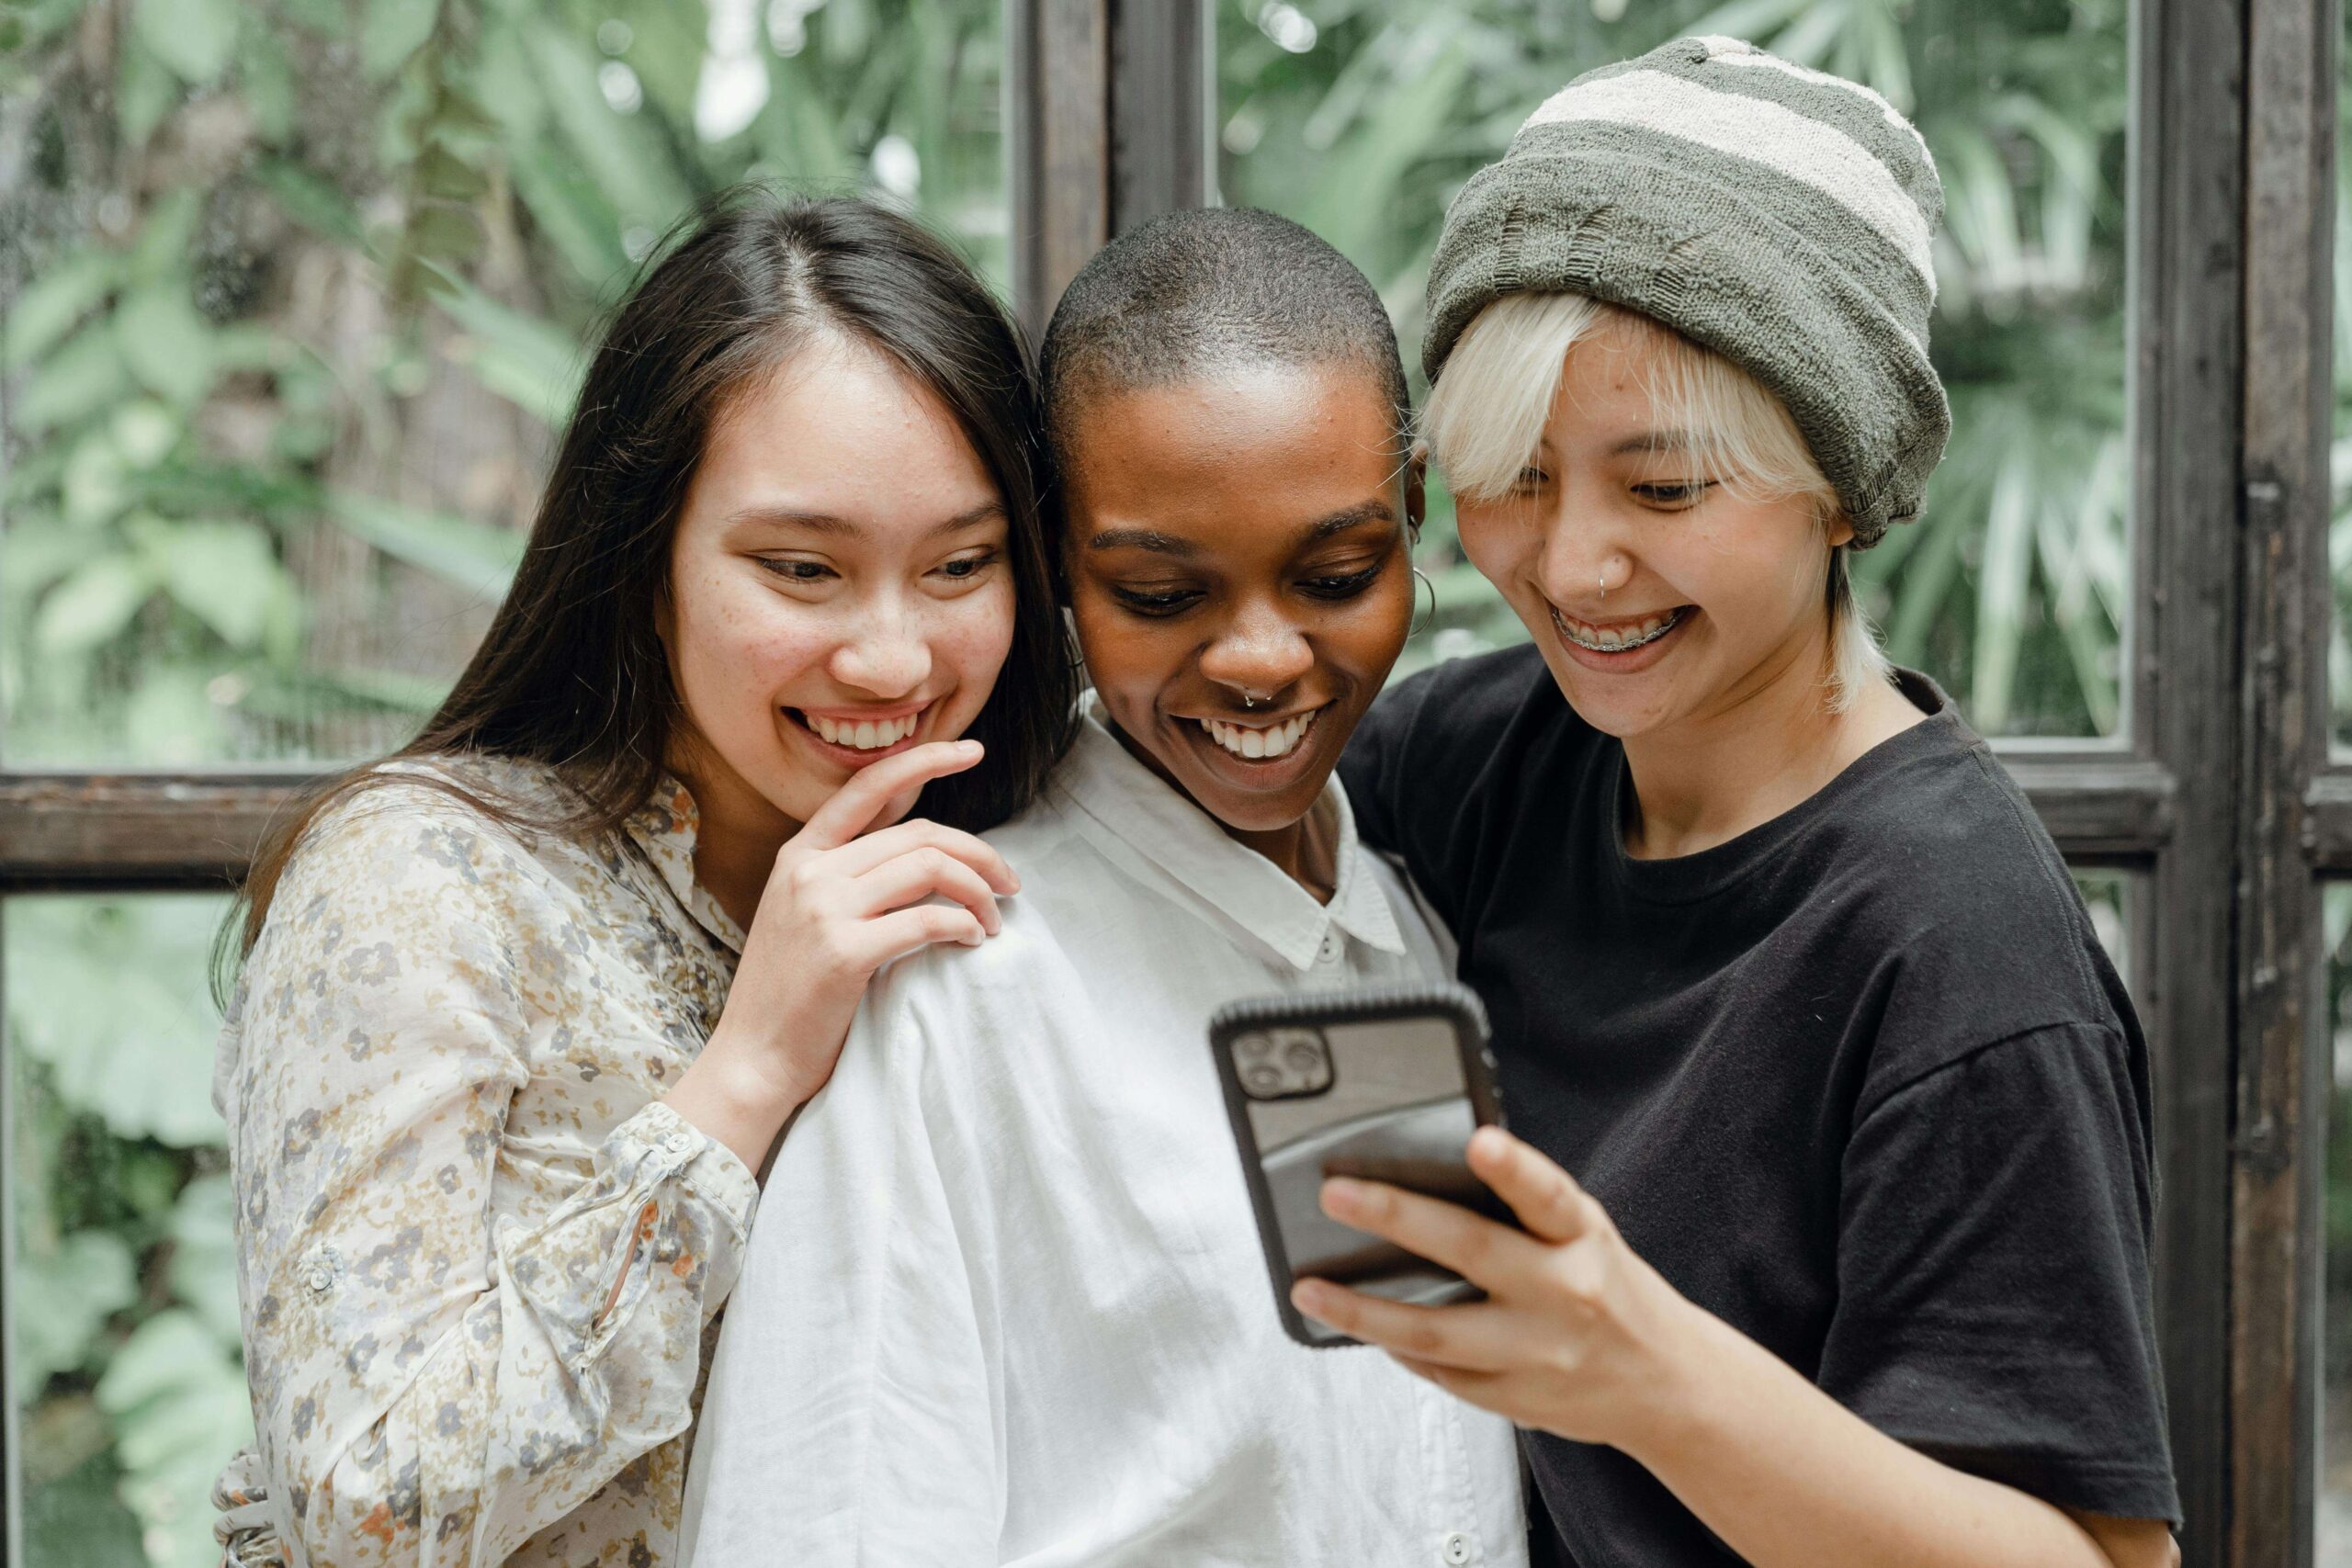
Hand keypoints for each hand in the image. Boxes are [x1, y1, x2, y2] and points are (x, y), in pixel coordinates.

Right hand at [669, 740, 1018, 1167]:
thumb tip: (924, 854)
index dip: (926, 760)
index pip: (869, 786)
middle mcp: (810, 871)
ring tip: (994, 920)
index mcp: (800, 855)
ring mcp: (824, 909)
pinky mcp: (844, 952)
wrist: (753, 1060)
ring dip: (980, 892)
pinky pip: (928, 919)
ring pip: (931, 867)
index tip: (972, 750)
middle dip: (980, 854)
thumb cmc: (791, 996)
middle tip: (1010, 883)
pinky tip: (973, 941)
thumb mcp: (804, 916)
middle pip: (920, 833)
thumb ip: (849, 879)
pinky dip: (964, 926)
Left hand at [1289, 1124, 1705, 1454]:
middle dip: (1396, 1218)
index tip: (1478, 1142)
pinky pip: (1440, 1373)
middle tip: (1334, 1194)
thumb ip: (1526, 1210)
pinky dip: (1395, 1347)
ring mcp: (1536, 1354)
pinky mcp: (1515, 1399)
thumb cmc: (1609, 1289)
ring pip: (1435, 1331)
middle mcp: (1563, 1295)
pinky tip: (1361, 1326)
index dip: (1514, 1168)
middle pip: (1471, 1252)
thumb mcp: (1584, 1236)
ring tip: (1308, 1290)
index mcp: (1582, 1240)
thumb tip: (1430, 1175)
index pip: (1549, 1196)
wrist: (1666, 1385)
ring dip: (1362, 1311)